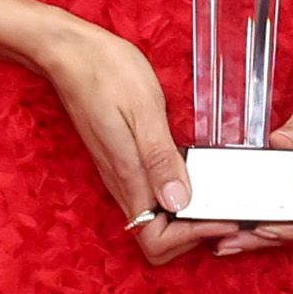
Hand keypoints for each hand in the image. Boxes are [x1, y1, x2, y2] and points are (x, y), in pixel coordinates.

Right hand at [37, 21, 238, 265]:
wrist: (69, 52)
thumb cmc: (106, 72)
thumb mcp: (144, 109)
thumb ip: (160, 158)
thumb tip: (179, 202)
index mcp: (127, 176)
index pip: (155, 241)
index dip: (192, 236)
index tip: (221, 216)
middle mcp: (121, 183)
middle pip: (154, 240)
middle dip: (191, 235)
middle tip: (223, 211)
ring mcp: (119, 174)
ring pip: (152, 220)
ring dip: (186, 217)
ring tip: (217, 196)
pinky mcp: (121, 161)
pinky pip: (148, 196)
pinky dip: (175, 196)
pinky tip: (194, 175)